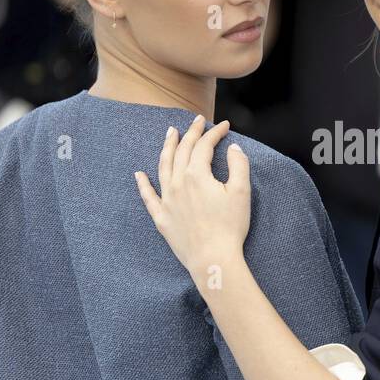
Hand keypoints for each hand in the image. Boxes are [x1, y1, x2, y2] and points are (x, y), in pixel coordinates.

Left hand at [134, 115, 250, 285]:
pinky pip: (148, 197)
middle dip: (191, 133)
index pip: (204, 146)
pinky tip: (138, 174)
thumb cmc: (230, 227)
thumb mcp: (241, 192)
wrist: (213, 259)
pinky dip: (142, 184)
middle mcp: (177, 183)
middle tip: (197, 121)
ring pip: (163, 167)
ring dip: (167, 147)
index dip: (214, 133)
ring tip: (170, 133)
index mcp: (197, 175)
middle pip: (182, 151)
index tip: (224, 126)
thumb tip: (233, 147)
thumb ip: (238, 164)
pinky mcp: (162, 218)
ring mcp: (167, 200)